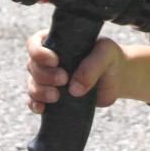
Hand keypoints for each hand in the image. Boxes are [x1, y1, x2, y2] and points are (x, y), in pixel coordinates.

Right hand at [26, 32, 149, 113]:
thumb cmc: (109, 59)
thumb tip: (73, 89)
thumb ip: (92, 66)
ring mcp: (49, 79)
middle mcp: (48, 60)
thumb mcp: (105, 54)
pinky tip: (42, 109)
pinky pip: (35, 101)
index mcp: (56, 42)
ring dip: (40, 92)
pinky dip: (35, 105)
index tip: (55, 60)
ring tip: (57, 96)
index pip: (34, 43)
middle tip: (64, 79)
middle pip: (32, 66)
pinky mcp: (53, 97)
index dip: (39, 52)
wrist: (117, 78)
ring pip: (32, 84)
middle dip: (44, 75)